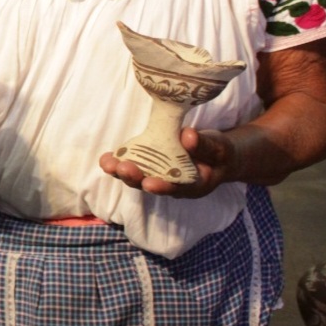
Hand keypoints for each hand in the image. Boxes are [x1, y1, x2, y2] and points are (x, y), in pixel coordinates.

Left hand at [99, 127, 235, 198]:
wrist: (217, 156)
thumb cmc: (219, 153)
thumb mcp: (219, 147)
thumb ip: (205, 145)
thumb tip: (187, 136)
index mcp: (193, 185)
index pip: (176, 188)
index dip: (162, 187)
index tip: (150, 183)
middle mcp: (173, 185)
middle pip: (151, 185)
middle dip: (134, 178)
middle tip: (122, 168)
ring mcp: (160, 176)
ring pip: (138, 178)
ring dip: (121, 171)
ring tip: (107, 162)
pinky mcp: (151, 165)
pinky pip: (134, 165)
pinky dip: (120, 161)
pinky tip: (107, 157)